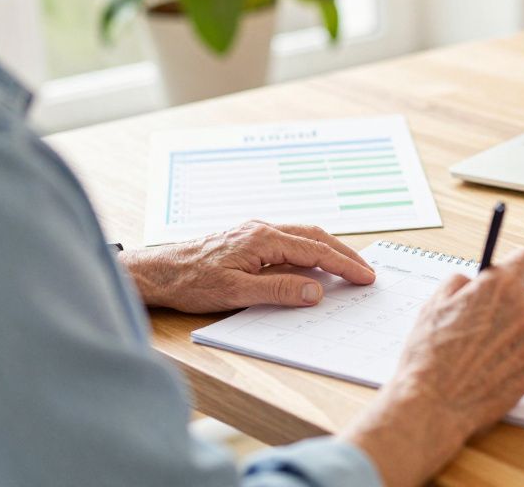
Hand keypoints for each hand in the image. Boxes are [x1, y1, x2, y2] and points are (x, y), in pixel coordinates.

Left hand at [120, 221, 375, 312]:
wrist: (157, 272)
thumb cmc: (190, 283)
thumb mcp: (236, 293)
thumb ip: (279, 291)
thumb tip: (316, 292)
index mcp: (263, 239)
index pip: (315, 250)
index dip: (344, 265)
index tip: (365, 277)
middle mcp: (261, 229)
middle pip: (315, 236)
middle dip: (344, 253)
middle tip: (366, 272)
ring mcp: (254, 232)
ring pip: (302, 235)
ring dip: (328, 249)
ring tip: (347, 266)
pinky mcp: (247, 239)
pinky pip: (288, 239)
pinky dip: (309, 249)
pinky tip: (312, 262)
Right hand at [343, 249, 523, 486]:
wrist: (432, 404)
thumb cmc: (429, 354)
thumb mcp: (434, 304)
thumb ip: (460, 283)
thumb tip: (471, 282)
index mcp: (500, 288)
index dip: (517, 267)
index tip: (511, 274)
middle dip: (509, 306)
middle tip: (482, 322)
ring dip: (511, 335)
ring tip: (479, 353)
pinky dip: (513, 361)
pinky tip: (486, 370)